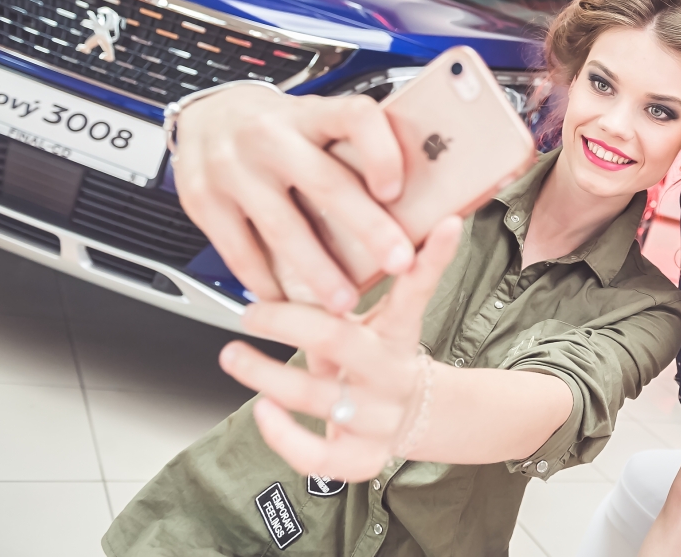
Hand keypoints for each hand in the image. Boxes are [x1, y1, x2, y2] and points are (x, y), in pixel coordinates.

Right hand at [173, 85, 413, 313]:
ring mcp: (233, 169)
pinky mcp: (204, 202)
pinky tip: (288, 299)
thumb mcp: (316, 119)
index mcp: (310, 113)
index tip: (397, 189)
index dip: (380, 152)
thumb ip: (354, 146)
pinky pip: (239, 250)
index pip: (353, 118)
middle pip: (326, 183)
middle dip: (368, 228)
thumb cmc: (279, 127)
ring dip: (318, 270)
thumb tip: (418, 188)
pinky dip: (266, 280)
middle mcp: (271, 136)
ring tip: (344, 301)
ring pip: (282, 226)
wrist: (207, 116)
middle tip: (398, 262)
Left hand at [218, 216, 462, 480]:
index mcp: (399, 332)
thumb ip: (345, 295)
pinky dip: (283, 436)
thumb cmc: (382, 357)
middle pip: (338, 340)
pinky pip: (318, 454)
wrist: (422, 415)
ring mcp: (378, 416)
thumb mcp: (377, 321)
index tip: (447, 225)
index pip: (417, 290)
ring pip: (315, 395)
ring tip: (234, 356)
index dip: (434, 258)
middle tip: (252, 312)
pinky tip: (263, 412)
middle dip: (287, 323)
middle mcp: (391, 372)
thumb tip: (296, 242)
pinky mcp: (365, 455)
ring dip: (264, 375)